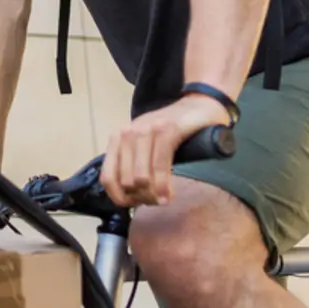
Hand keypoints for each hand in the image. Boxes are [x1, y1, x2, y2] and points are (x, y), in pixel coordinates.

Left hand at [100, 94, 230, 207]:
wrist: (201, 103)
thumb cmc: (173, 130)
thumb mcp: (146, 146)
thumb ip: (133, 163)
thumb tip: (126, 195)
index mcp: (118, 138)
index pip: (108, 177)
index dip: (119, 198)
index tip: (136, 204)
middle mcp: (128, 133)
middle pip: (125, 181)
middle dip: (141, 198)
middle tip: (156, 201)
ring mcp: (148, 130)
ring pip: (140, 176)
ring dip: (152, 195)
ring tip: (164, 199)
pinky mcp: (167, 130)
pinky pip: (159, 165)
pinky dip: (163, 185)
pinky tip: (169, 195)